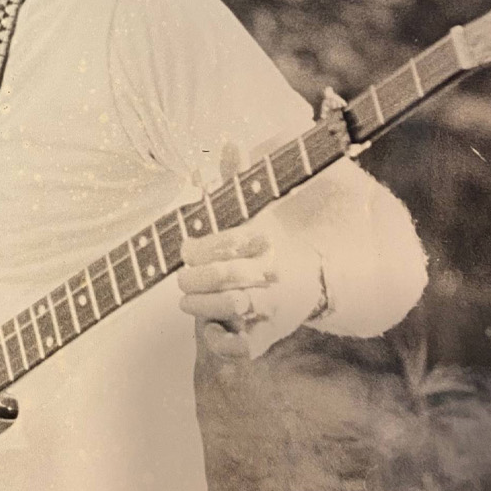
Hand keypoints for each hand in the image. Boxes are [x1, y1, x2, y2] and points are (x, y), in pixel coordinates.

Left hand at [176, 148, 326, 358]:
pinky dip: (222, 342)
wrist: (308, 280)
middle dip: (196, 278)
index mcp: (266, 243)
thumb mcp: (258, 209)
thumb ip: (239, 179)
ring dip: (202, 306)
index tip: (186, 249)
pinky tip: (209, 330)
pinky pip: (244, 348)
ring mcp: (270, 307)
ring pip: (233, 308)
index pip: (230, 243)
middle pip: (227, 277)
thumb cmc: (270, 242)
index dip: (202, 247)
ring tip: (188, 302)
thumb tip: (229, 142)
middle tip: (182, 278)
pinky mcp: (267, 336)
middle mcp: (270, 275)